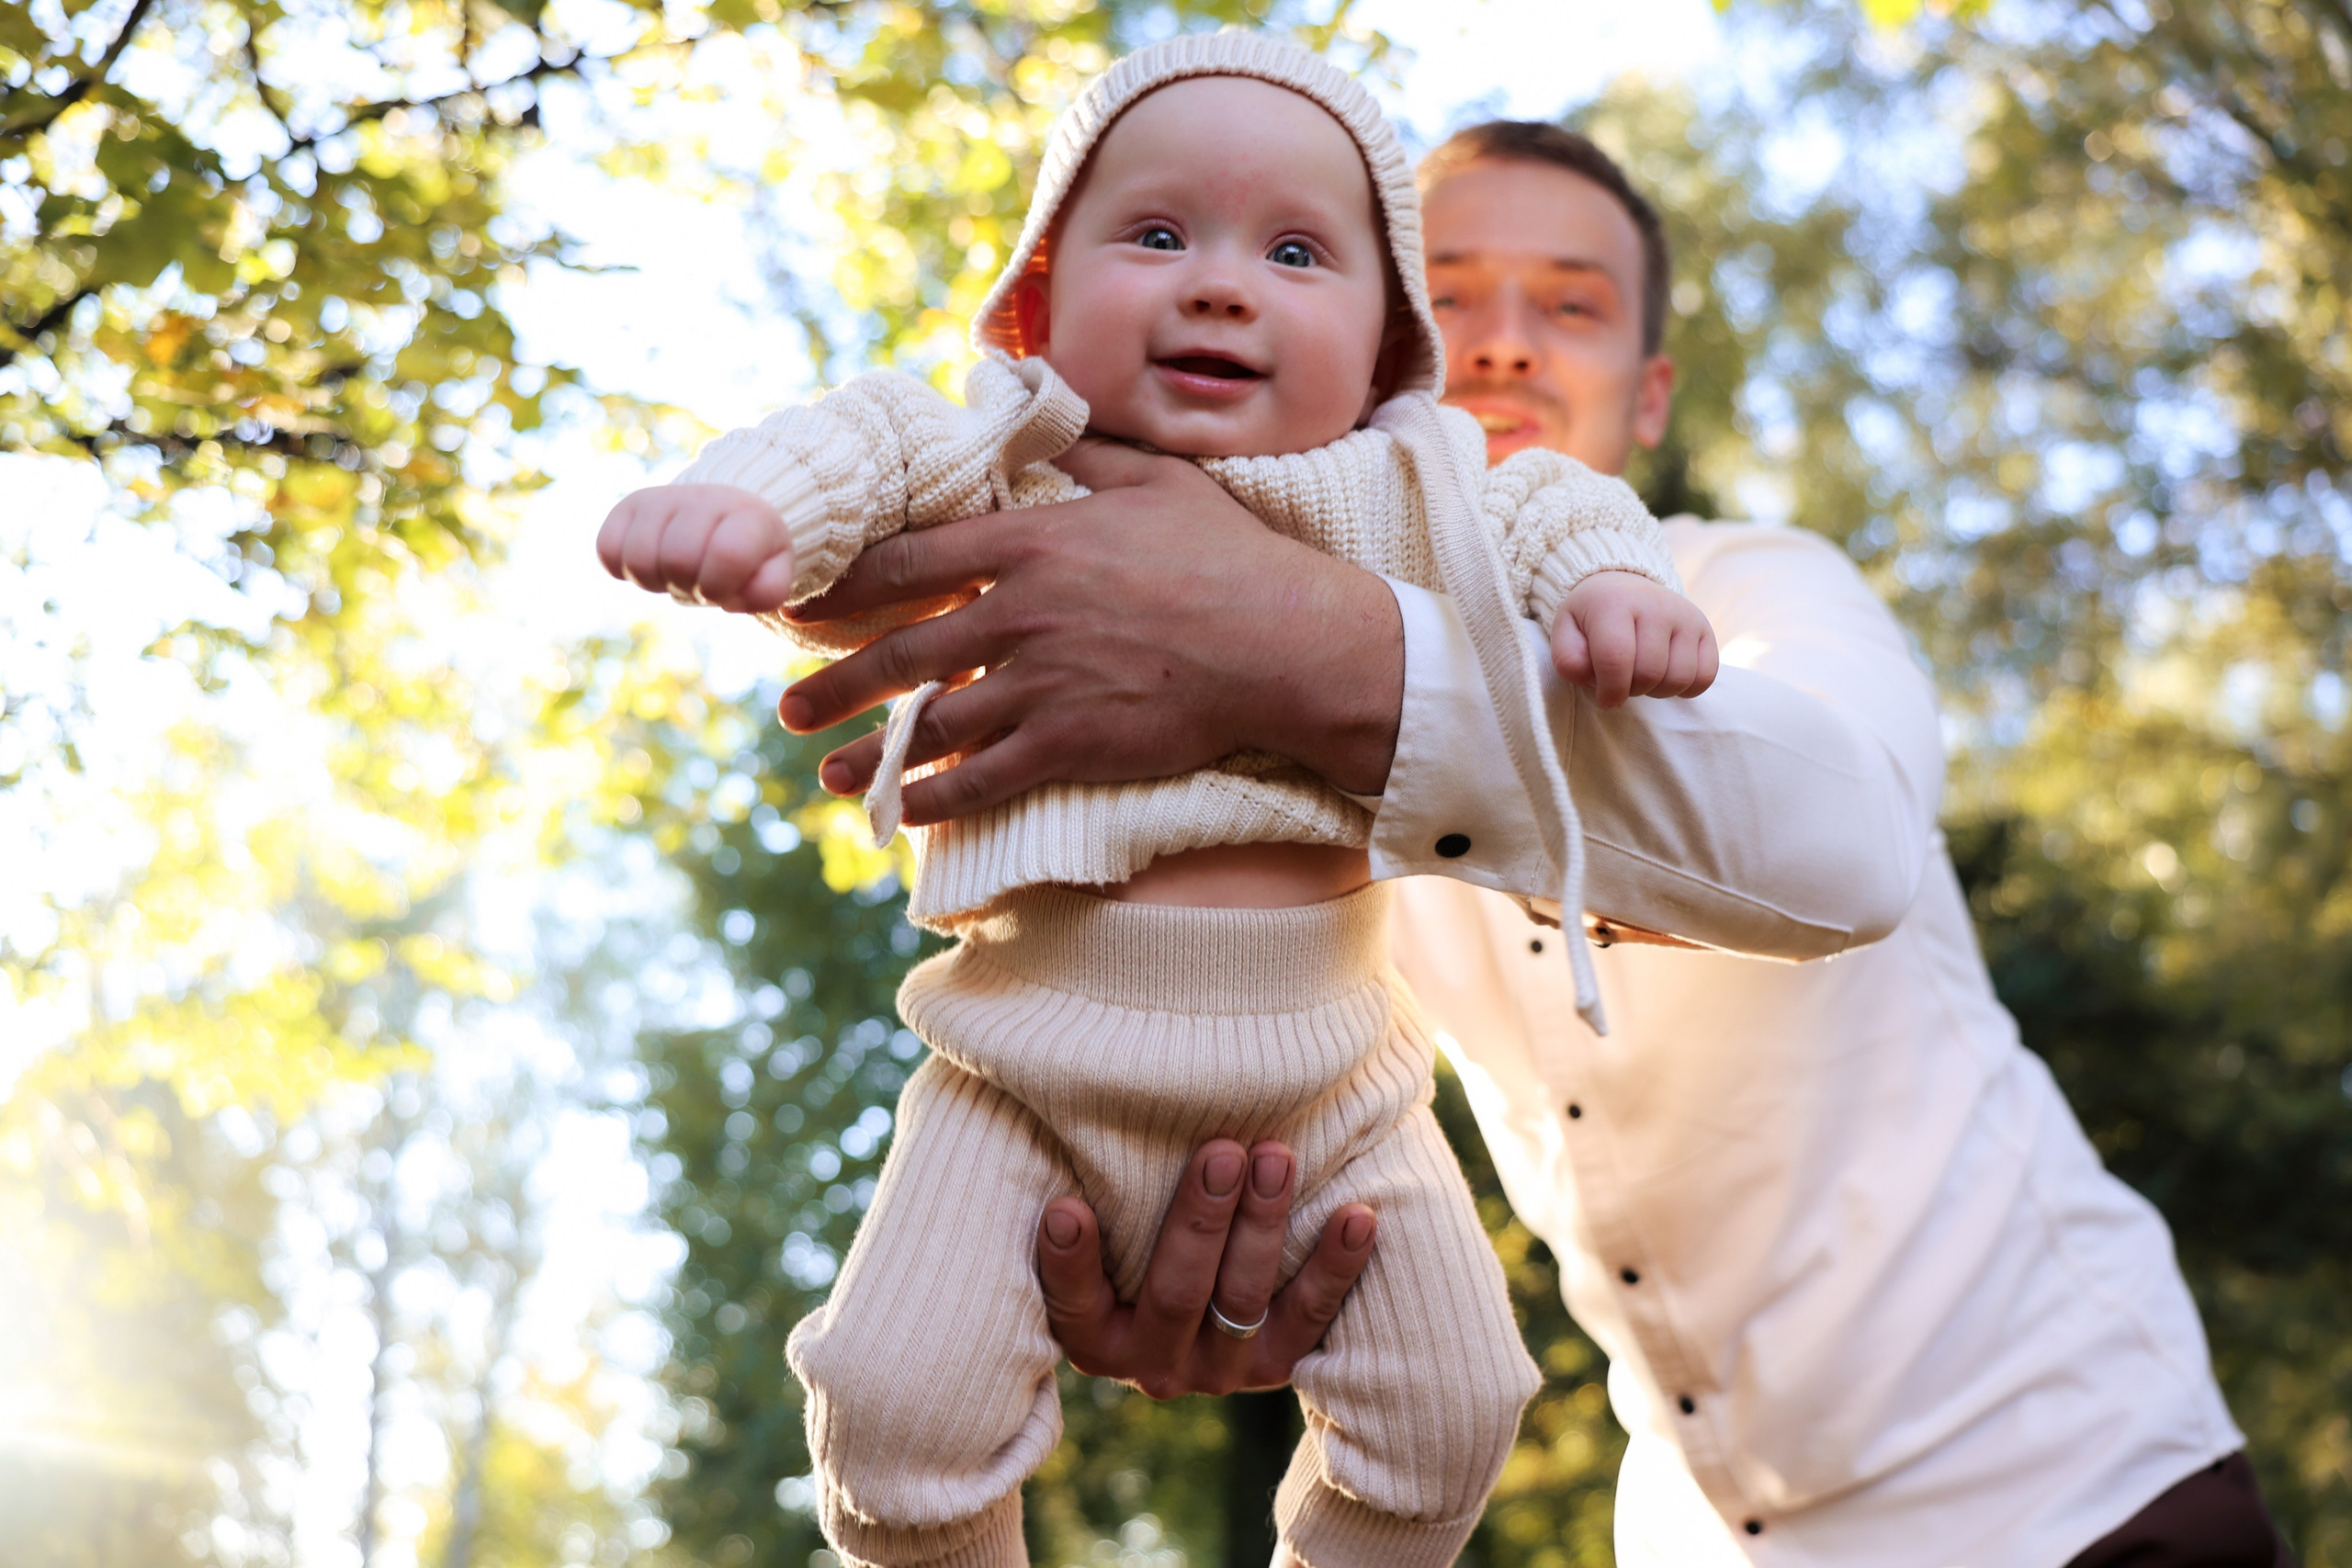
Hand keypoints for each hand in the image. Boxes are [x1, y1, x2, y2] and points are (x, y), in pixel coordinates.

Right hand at [595, 483, 796, 612]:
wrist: (725, 512)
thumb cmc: (750, 553)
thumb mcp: (772, 571)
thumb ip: (767, 591)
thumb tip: (734, 599)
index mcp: (748, 515)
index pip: (727, 555)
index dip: (720, 586)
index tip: (724, 587)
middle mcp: (703, 498)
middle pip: (677, 560)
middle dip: (688, 585)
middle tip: (699, 579)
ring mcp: (661, 499)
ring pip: (638, 560)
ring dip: (656, 580)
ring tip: (675, 571)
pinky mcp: (627, 507)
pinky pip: (606, 550)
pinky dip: (623, 569)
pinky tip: (650, 562)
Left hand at [774, 440, 1403, 824]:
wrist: (1287, 644)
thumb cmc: (1230, 557)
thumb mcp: (1156, 479)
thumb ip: (1084, 450)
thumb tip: (1039, 405)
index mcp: (1032, 542)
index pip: (911, 560)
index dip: (849, 585)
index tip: (808, 602)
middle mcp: (1022, 613)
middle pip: (902, 652)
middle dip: (836, 686)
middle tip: (791, 709)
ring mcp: (1043, 683)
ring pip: (932, 725)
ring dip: (871, 755)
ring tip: (827, 776)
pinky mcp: (1072, 742)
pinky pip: (984, 779)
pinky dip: (936, 799)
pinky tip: (904, 811)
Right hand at [1035, 1139, 1375, 1398]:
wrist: (1209, 1307)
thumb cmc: (1131, 1232)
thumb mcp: (1097, 1223)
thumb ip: (1077, 1195)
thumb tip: (1053, 1111)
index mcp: (1093, 1337)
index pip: (1072, 1301)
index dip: (1068, 1261)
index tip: (1066, 1207)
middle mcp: (1152, 1364)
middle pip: (1174, 1293)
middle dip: (1201, 1220)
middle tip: (1222, 1151)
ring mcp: (1219, 1370)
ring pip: (1241, 1302)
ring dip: (1264, 1226)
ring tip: (1277, 1158)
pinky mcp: (1278, 1365)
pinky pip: (1311, 1318)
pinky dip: (1336, 1266)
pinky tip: (1358, 1216)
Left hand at [1550, 570, 1719, 708]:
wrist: (1623, 587)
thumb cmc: (1591, 618)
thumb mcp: (1566, 633)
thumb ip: (1568, 661)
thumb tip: (1595, 680)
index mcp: (1613, 603)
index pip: (1615, 659)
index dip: (1609, 691)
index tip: (1604, 699)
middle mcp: (1655, 605)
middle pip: (1648, 674)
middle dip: (1631, 690)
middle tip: (1621, 681)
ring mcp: (1685, 616)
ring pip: (1678, 679)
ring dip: (1657, 691)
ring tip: (1642, 676)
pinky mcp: (1705, 628)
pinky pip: (1704, 677)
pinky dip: (1685, 688)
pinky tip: (1666, 675)